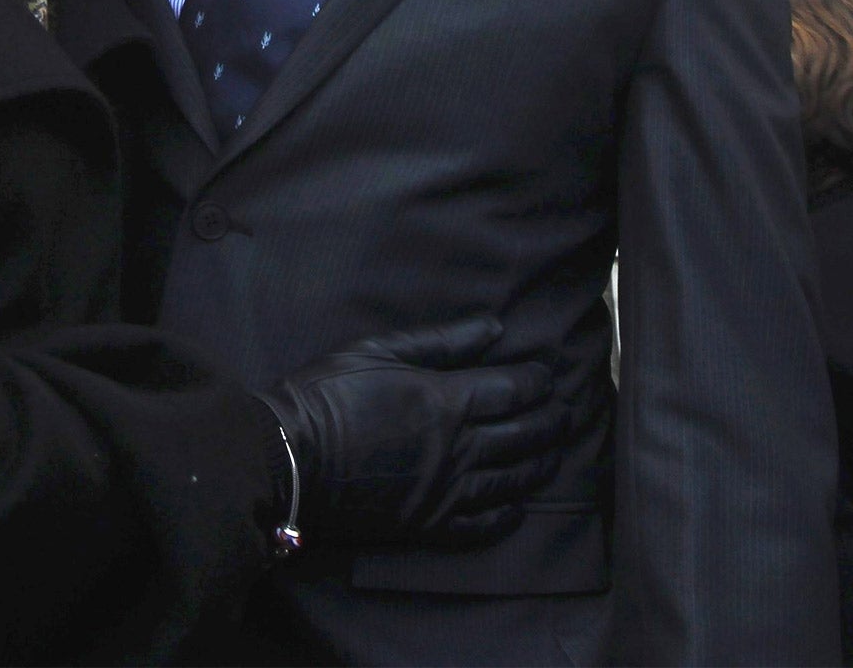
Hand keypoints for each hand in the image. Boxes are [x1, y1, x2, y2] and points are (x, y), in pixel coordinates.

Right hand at [263, 316, 568, 547]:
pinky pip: (480, 526)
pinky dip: (505, 516)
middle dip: (550, 421)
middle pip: (523, 435)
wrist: (287, 458)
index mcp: (446, 400)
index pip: (513, 390)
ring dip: (540, 464)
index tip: (548, 375)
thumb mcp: (380, 350)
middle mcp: (456, 449)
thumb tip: (495, 327)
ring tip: (554, 453)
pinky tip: (517, 507)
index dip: (538, 381)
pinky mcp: (427, 525)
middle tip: (565, 412)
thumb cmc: (327, 394)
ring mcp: (444, 491)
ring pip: (510, 480)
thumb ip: (442, 341)